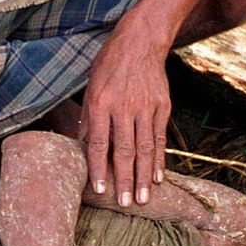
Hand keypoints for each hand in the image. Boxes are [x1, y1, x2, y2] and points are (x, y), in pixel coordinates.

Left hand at [80, 29, 169, 206]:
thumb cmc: (109, 65)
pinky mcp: (162, 106)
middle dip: (125, 180)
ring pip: (145, 148)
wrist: (140, 42)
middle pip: (124, 150)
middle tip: (126, 204)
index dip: (99, 168)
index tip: (99, 190)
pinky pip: (159, 137)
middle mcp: (124, 107)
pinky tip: (159, 177)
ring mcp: (146, 107)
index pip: (99, 143)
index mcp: (101, 103)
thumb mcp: (91, 86)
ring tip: (144, 198)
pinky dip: (159, 159)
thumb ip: (88, 118)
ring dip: (144, 176)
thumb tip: (83, 147)